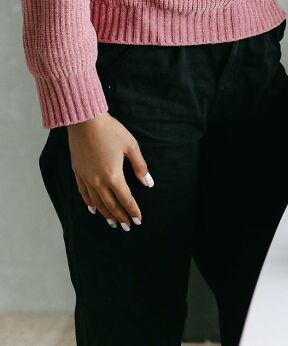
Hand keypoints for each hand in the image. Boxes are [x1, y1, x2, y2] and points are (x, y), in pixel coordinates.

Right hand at [67, 113, 153, 229]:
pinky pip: (84, 194)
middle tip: (127, 227)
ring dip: (106, 214)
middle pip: (111, 204)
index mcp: (113, 175)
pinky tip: (93, 209)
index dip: (133, 210)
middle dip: (120, 217)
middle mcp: (98, 181)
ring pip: (97, 203)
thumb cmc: (110, 131)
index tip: (138, 220)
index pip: (125, 198)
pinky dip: (90, 204)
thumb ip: (140, 166)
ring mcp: (86, 178)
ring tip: (112, 223)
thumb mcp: (130, 145)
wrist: (85, 122)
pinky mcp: (78, 173)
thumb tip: (148, 183)